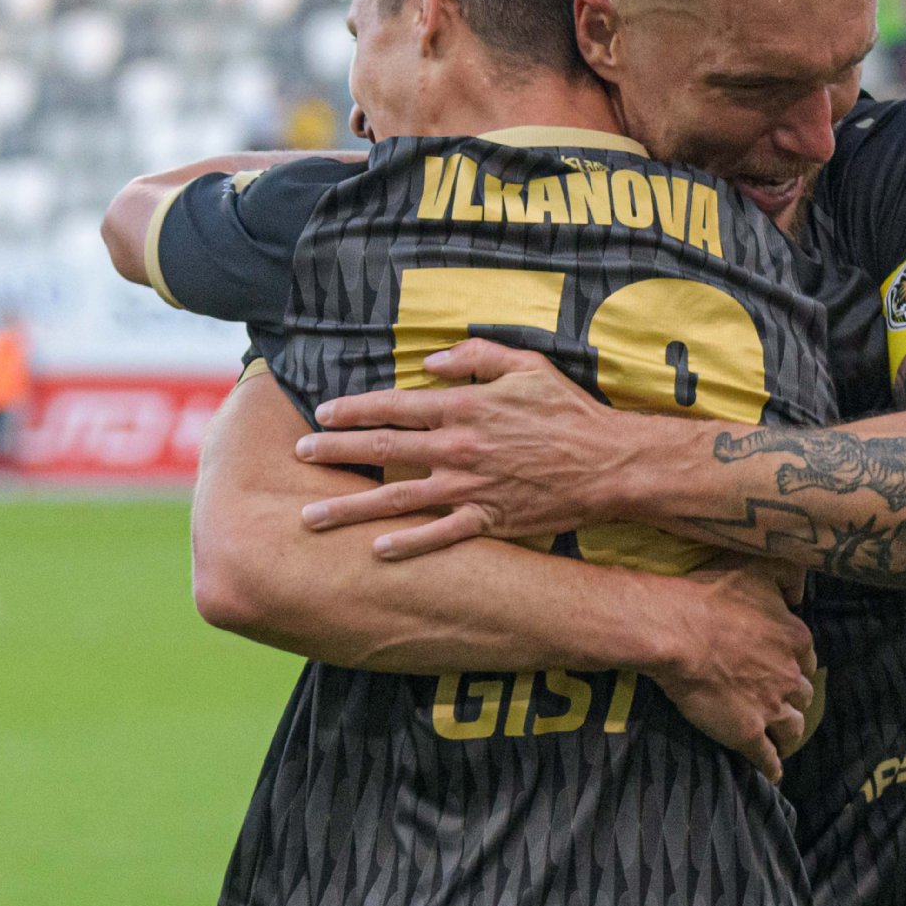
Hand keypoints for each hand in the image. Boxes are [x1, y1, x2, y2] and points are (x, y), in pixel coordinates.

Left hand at [294, 343, 657, 558]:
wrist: (607, 464)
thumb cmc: (569, 410)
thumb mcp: (526, 366)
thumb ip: (475, 356)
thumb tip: (431, 360)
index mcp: (463, 407)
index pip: (393, 406)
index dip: (353, 408)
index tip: (322, 412)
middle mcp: (457, 448)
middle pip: (382, 449)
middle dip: (335, 452)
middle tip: (298, 456)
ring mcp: (469, 487)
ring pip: (397, 498)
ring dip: (351, 506)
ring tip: (312, 516)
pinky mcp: (487, 519)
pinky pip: (439, 535)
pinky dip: (407, 544)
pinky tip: (375, 549)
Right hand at [644, 559, 817, 781]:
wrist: (676, 632)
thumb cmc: (710, 595)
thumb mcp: (756, 568)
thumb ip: (787, 576)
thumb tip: (800, 593)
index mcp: (795, 638)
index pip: (807, 660)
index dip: (795, 665)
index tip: (784, 669)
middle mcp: (790, 675)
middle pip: (803, 695)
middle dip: (794, 699)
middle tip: (781, 703)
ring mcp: (772, 706)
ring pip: (794, 728)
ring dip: (790, 734)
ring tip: (782, 740)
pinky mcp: (749, 732)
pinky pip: (768, 757)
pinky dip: (773, 766)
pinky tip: (772, 773)